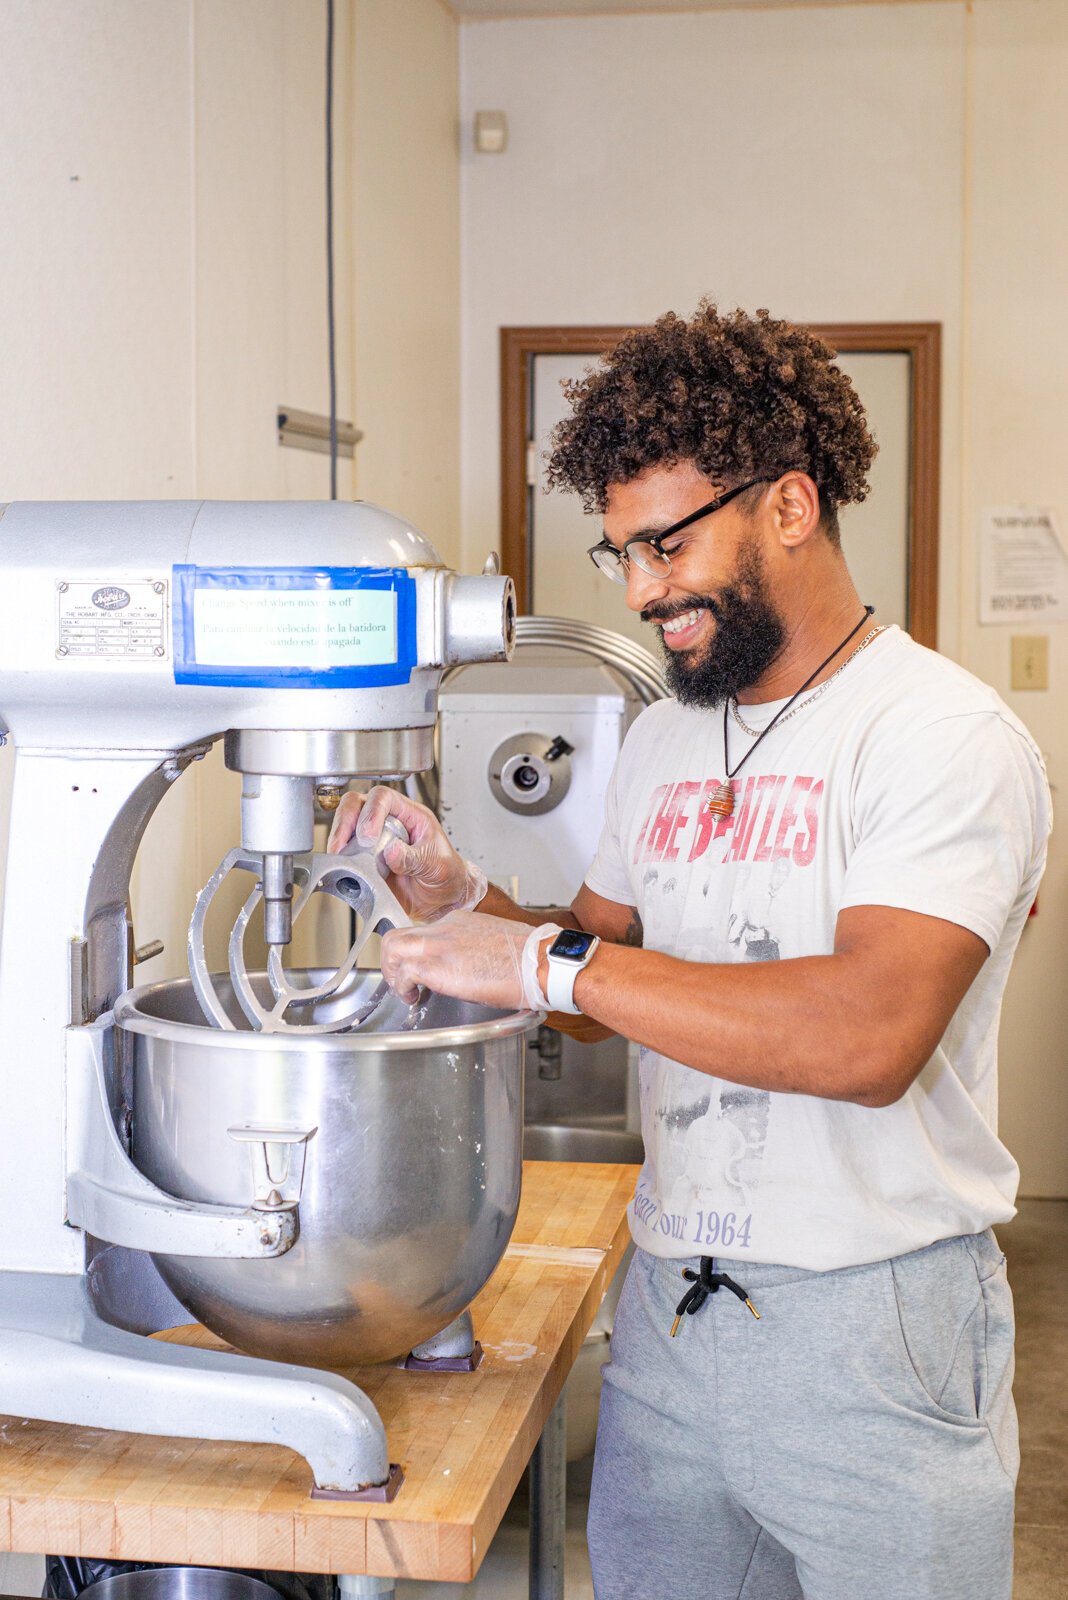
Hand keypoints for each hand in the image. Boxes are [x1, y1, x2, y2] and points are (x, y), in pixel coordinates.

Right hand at [327, 785, 485, 921]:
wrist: (443, 900)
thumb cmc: (447, 874)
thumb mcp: (437, 865)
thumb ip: (414, 858)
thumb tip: (391, 852)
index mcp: (411, 815)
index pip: (383, 798)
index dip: (371, 812)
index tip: (367, 836)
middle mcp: (390, 823)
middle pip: (357, 805)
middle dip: (345, 822)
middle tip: (342, 845)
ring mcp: (375, 841)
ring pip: (347, 826)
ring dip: (339, 840)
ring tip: (340, 857)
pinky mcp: (365, 861)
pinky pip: (346, 854)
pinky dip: (339, 859)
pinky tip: (342, 868)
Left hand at [380, 912, 558, 1010]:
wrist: (540, 962)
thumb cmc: (529, 958)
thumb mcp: (495, 942)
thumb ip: (475, 948)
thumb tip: (473, 965)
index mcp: (459, 921)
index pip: (424, 931)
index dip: (416, 953)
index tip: (420, 970)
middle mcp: (444, 927)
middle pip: (399, 936)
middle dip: (393, 961)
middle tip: (403, 982)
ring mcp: (438, 944)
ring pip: (392, 949)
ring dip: (393, 974)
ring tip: (406, 992)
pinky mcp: (436, 965)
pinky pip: (403, 973)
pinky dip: (402, 988)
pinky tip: (413, 999)